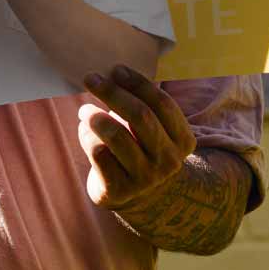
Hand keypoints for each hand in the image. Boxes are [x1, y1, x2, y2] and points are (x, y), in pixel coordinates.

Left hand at [76, 64, 195, 211]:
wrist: (144, 200)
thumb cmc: (144, 150)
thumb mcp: (155, 130)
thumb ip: (143, 106)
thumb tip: (113, 74)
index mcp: (183, 140)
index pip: (162, 104)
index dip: (138, 83)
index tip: (116, 69)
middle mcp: (168, 160)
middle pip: (140, 116)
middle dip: (113, 93)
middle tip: (91, 78)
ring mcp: (145, 178)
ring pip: (116, 135)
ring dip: (95, 116)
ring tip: (85, 110)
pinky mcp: (119, 190)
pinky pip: (98, 153)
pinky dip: (86, 136)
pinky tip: (85, 132)